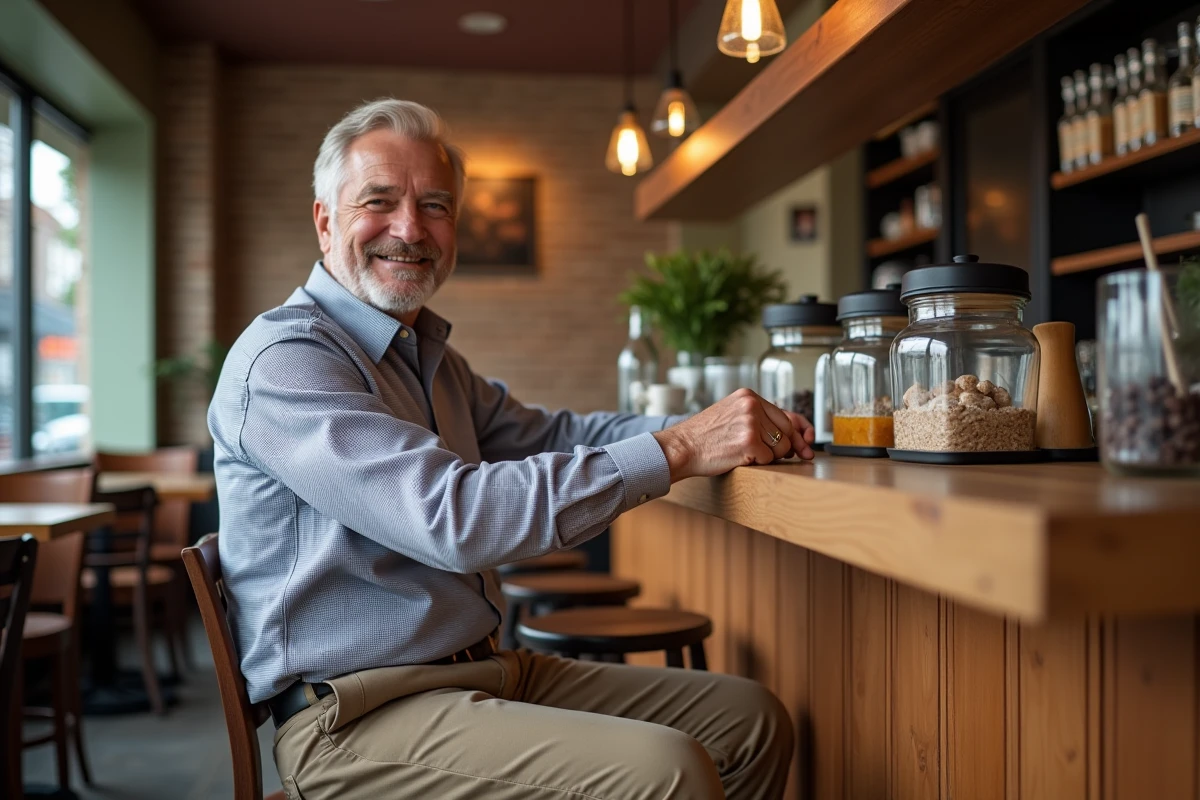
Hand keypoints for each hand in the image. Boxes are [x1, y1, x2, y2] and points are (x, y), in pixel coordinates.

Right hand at [652, 388, 814, 481]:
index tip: (809, 442)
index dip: (800, 432)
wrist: (680, 447)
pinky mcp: (748, 442)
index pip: (786, 415)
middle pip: (787, 432)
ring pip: (781, 448)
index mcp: (748, 396)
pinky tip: (738, 458)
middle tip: (766, 455)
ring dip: (767, 456)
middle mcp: (752, 405)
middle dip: (784, 448)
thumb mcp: (732, 415)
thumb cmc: (705, 436)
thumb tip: (799, 436)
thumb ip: (761, 419)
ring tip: (742, 452)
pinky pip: (768, 459)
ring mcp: (750, 422)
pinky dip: (756, 463)